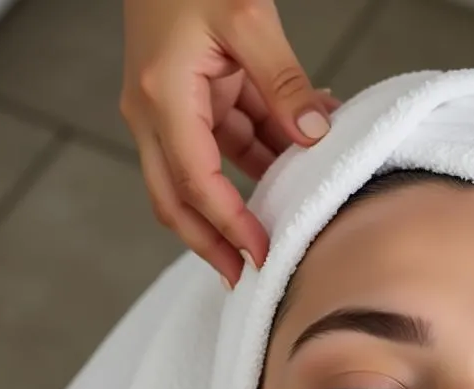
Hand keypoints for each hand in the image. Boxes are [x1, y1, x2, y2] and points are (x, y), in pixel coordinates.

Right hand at [120, 0, 337, 285]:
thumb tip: (317, 132)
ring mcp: (171, 109)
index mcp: (163, 98)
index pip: (197, 182)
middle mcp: (156, 112)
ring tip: (290, 222)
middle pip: (178, 199)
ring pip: (206, 177)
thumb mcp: (247, 17)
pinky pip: (228, 145)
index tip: (261, 254)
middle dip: (211, 243)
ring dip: (248, 199)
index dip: (229, 225)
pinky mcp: (191, 101)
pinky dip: (263, 157)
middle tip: (246, 278)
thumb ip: (284, 80)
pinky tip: (300, 157)